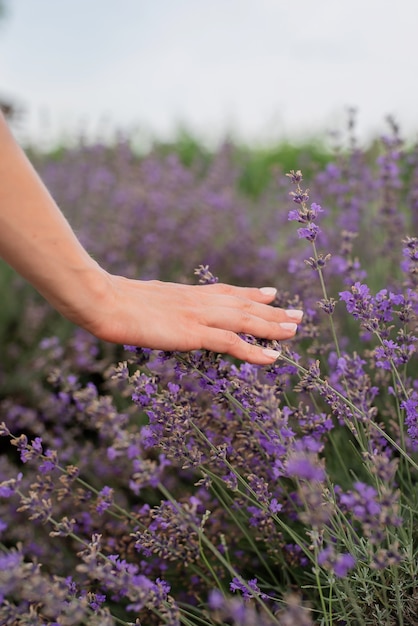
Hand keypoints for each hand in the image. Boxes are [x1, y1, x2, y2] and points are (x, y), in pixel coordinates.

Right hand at [75, 271, 302, 363]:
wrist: (104, 301)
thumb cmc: (113, 301)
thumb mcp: (142, 301)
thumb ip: (158, 306)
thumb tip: (156, 312)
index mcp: (187, 294)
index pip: (227, 292)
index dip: (251, 294)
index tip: (271, 293)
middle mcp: (198, 301)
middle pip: (244, 305)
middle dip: (273, 312)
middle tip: (297, 314)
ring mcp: (197, 316)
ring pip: (245, 320)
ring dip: (273, 327)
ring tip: (296, 330)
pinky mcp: (192, 333)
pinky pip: (231, 342)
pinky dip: (254, 350)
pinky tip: (272, 358)